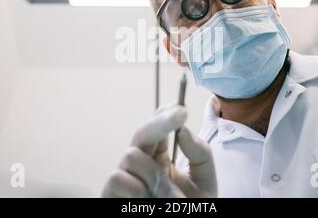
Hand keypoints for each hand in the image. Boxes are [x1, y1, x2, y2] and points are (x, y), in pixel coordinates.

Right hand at [101, 104, 216, 197]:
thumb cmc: (190, 208)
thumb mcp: (205, 181)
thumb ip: (199, 153)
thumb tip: (183, 129)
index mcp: (162, 157)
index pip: (158, 126)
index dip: (165, 113)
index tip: (182, 109)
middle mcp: (142, 164)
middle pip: (142, 132)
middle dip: (160, 122)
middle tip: (180, 114)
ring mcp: (126, 177)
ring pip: (131, 155)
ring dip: (153, 173)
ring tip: (165, 195)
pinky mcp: (111, 194)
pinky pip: (118, 178)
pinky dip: (136, 189)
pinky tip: (145, 201)